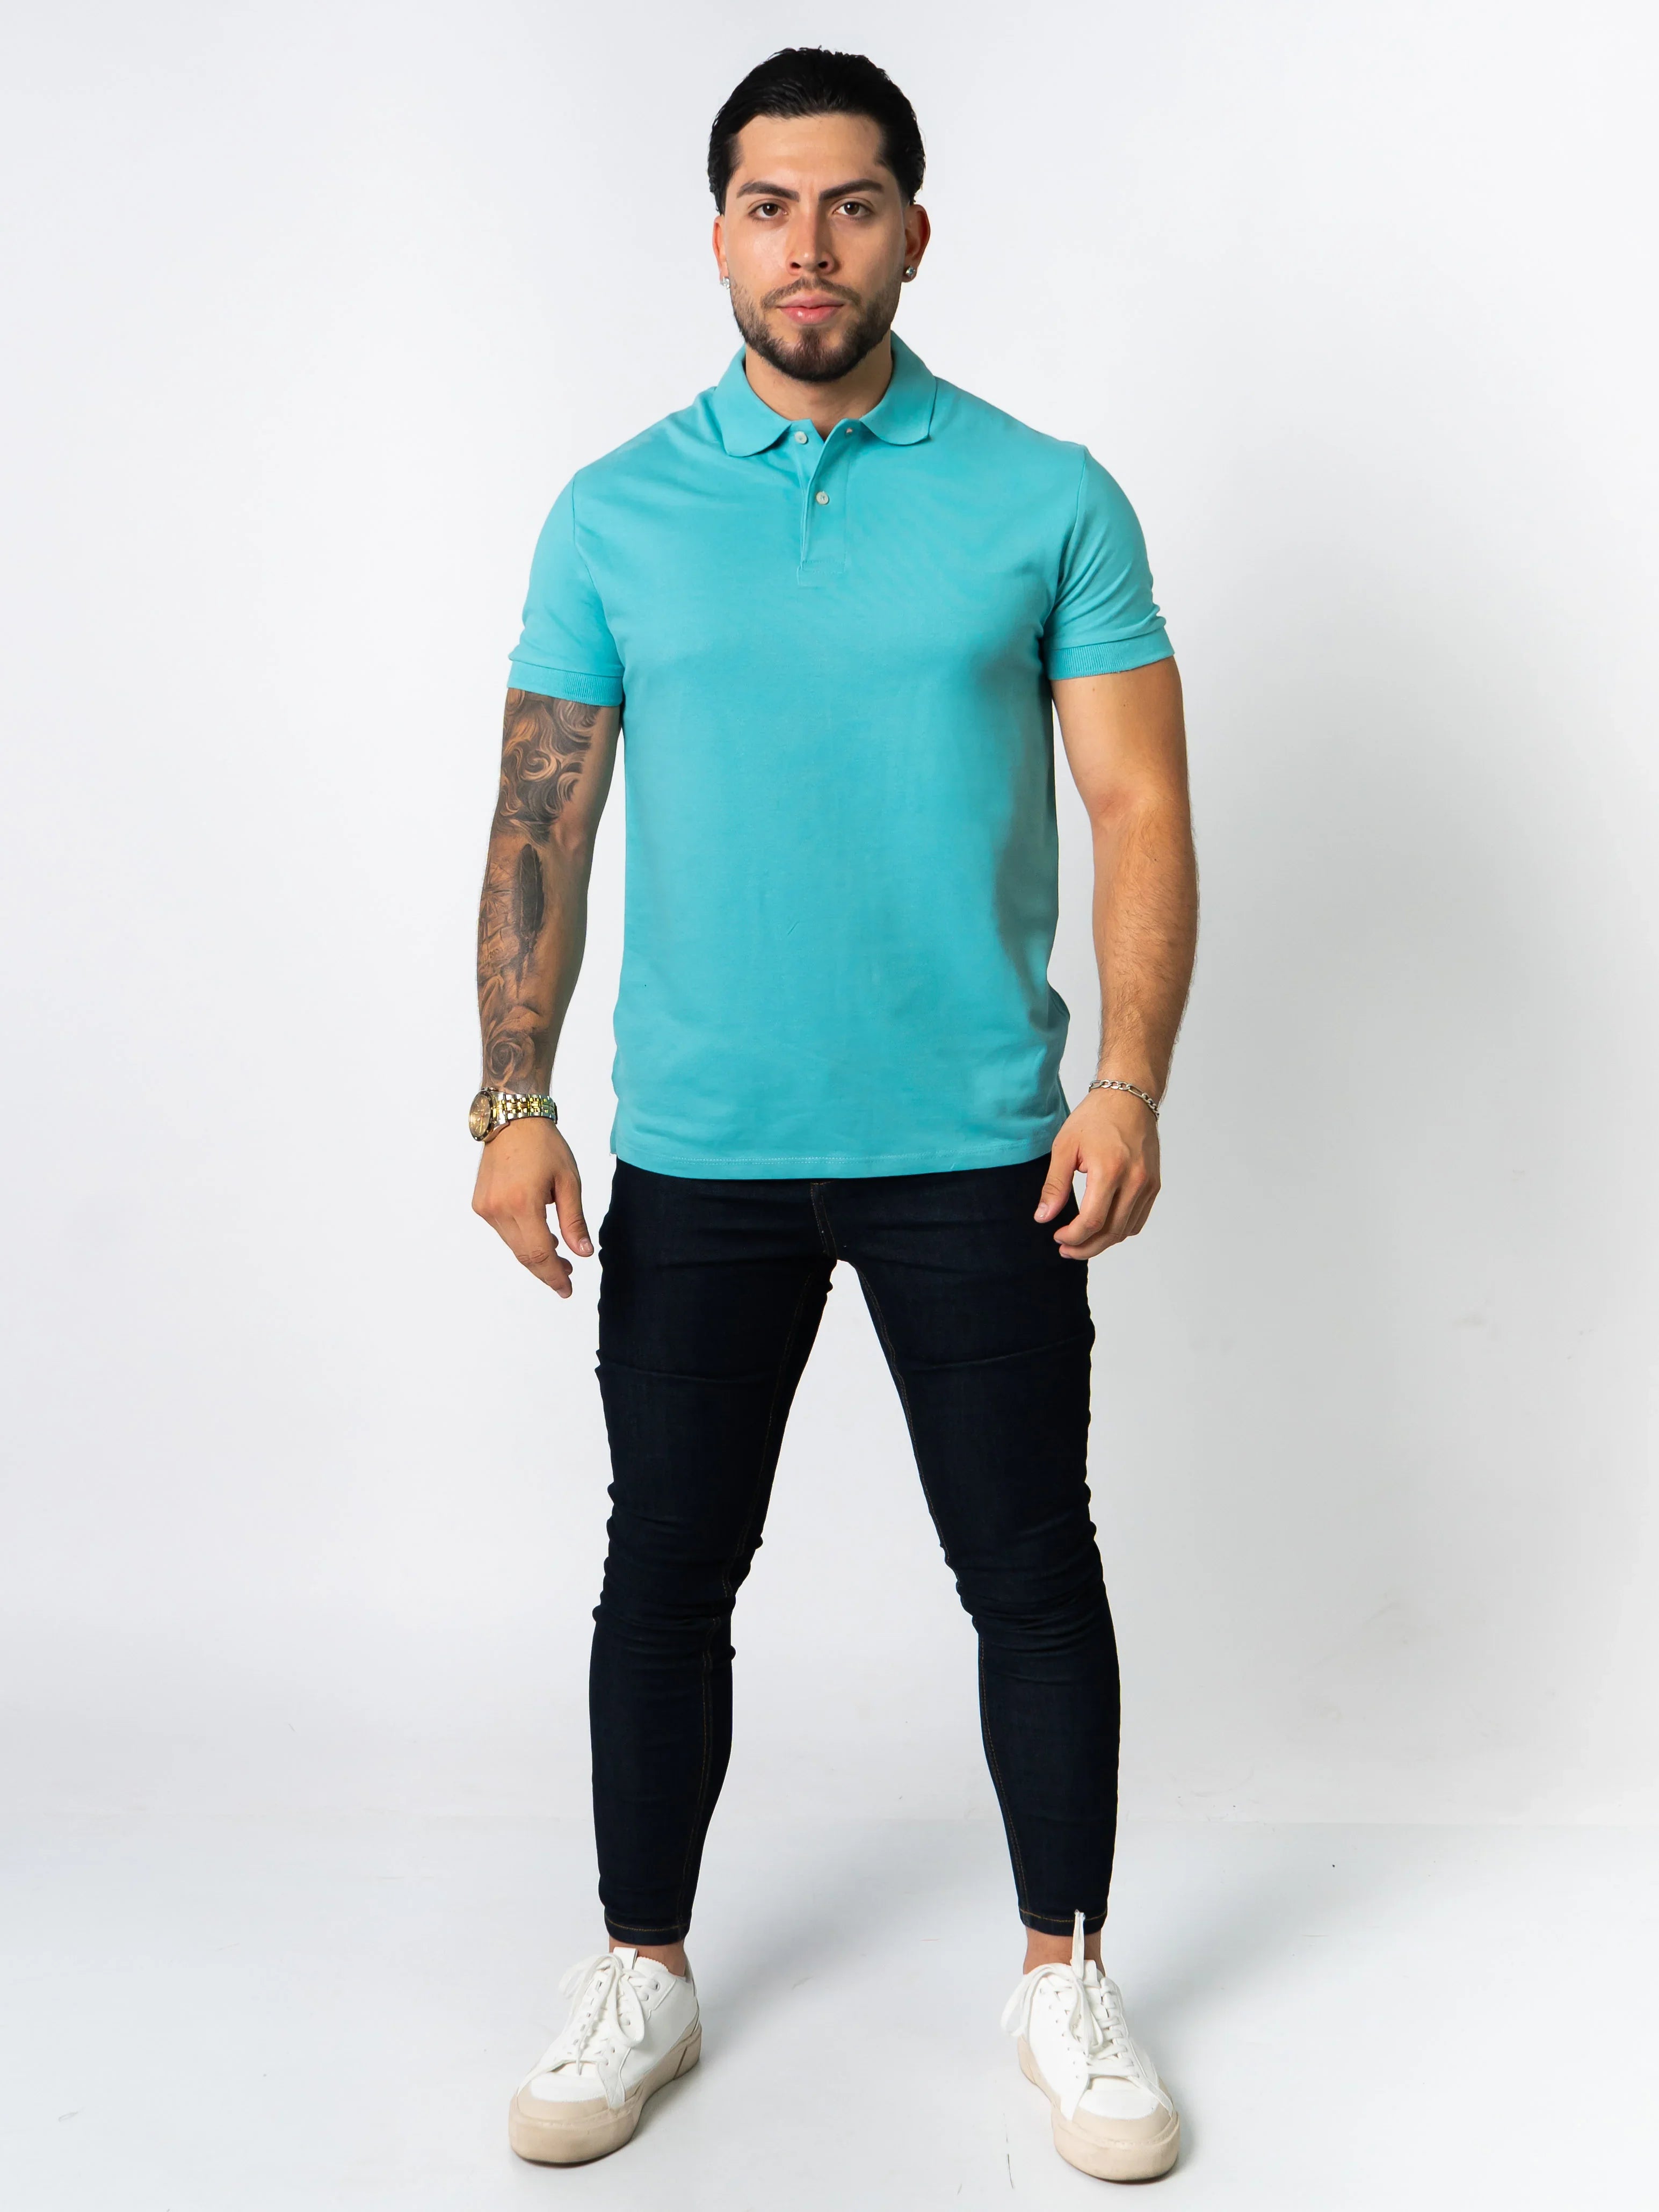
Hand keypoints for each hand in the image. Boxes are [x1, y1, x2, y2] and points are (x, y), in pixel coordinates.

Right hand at [471, 1117, 592, 1296]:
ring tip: (558, 1254)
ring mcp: (485, 1208)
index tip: (566, 1290)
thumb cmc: (544, 1146)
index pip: (539, 1254)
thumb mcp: (569, 1181)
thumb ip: (574, 1221)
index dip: (554, 1276)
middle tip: (568, 1274)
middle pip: (524, 1255)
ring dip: (535, 1254)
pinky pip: (504, 1232)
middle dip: (547, 1270)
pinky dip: (522, 1238)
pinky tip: (539, 1234)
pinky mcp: (480, 1204)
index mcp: (523, 1202)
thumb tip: (584, 1253)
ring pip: (513, 1245)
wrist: (512, 1120)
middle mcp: (498, 1208)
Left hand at [1035, 1088, 1161, 1259]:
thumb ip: (1055, 1185)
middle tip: (1065, 1250)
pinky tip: (1101, 1228)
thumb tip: (1043, 1217)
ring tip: (1080, 1242)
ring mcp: (1148, 1184)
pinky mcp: (1154, 1185)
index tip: (1056, 1236)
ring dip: (1102, 1242)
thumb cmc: (1095, 1118)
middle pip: (1111, 1232)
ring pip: (1126, 1230)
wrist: (1129, 1098)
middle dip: (1085, 1248)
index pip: (1092, 1221)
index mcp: (1110, 1170)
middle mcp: (1135, 1181)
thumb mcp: (1065, 1147)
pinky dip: (1119, 1230)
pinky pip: (1138, 1220)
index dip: (1072, 1237)